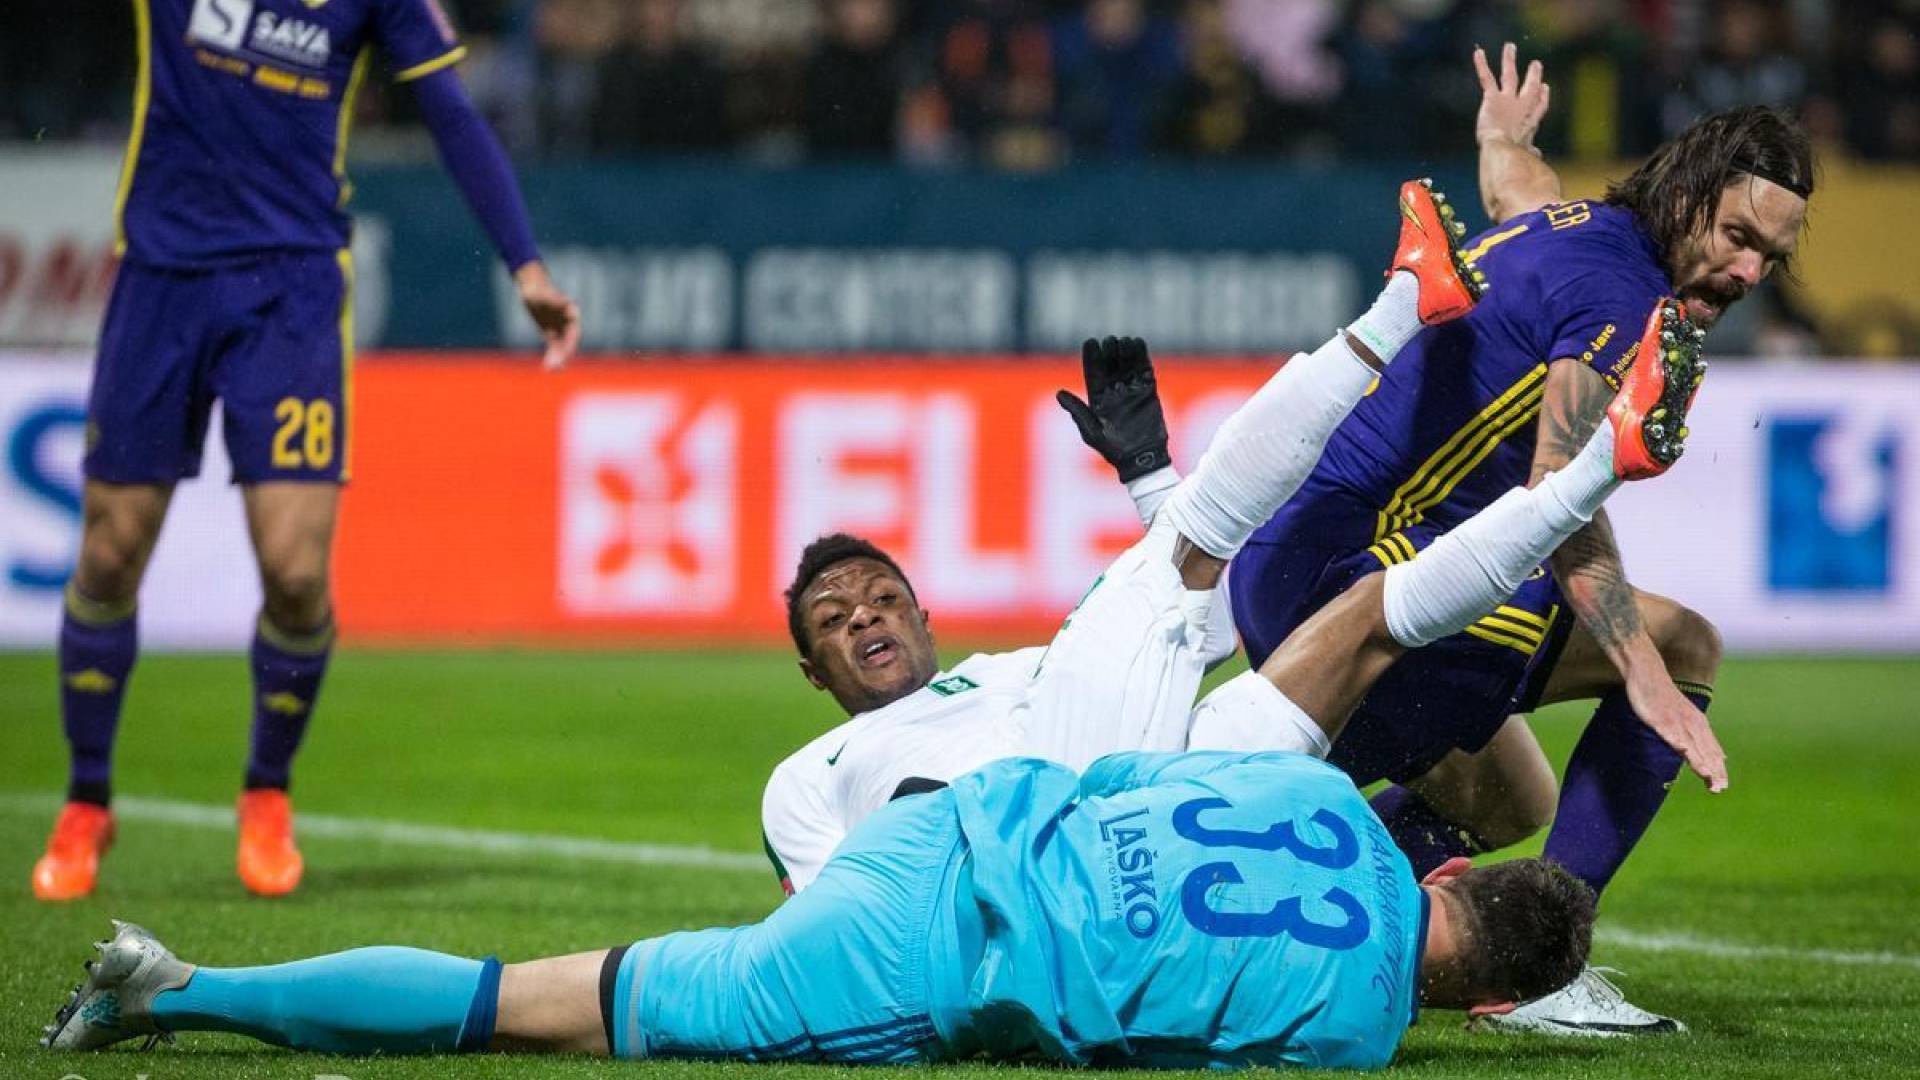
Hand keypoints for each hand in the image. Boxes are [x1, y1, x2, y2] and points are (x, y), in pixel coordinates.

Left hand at [514, 261, 580, 369]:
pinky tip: (548, 367)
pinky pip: (553, 347)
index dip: (570, 345)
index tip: (565, 354)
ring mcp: (560, 329)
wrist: (531, 288)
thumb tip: (567, 302)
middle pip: (568, 343)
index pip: (574, 334)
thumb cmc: (539, 290)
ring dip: (557, 359)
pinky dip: (551, 357)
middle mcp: (568, 324)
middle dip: (563, 356)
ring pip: (561, 348)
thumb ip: (556, 300)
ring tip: (550, 370)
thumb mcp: (545, 295)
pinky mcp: (551, 333)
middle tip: (556, 367)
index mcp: (571, 315)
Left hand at [1056, 336, 1171, 482]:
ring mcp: (1132, 392)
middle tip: (1110, 341)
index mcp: (1098, 400)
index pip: (1093, 374)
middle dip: (1110, 352)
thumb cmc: (1113, 450)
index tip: (1091, 342)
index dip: (1092, 358)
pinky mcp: (1148, 393)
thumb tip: (1059, 394)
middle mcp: (1114, 393)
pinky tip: (1139, 344)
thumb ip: (1078, 412)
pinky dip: (1142, 358)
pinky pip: (1145, 371)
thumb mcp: (1092, 432)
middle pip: (1110, 366)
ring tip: (1124, 341)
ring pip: (1127, 365)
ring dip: (1125, 352)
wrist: (1141, 459)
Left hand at [1473, 43, 1549, 152]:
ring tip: (1509, 47)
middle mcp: (1522, 108)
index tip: (1544, 88)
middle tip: (1536, 64)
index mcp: (1530, 123)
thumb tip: (1538, 156)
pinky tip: (1479, 53)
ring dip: (1509, 60)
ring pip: (1510, 75)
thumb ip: (1531, 153)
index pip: (1540, 106)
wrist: (1502, 149)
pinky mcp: (1493, 98)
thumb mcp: (1525, 155)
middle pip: (1530, 87)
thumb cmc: (1513, 156)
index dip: (1543, 97)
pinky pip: (1487, 78)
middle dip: (1533, 75)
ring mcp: (1508, 100)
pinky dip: (1482, 65)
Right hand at [1624, 671, 1728, 792]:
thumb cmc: (1663, 696)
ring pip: (1692, 746)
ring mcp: (1677, 721)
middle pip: (1705, 751)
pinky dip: (1680, 743)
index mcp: (1698, 724)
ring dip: (1700, 762)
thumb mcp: (1683, 715)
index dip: (1718, 769)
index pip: (1712, 751)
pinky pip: (1672, 733)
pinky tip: (1685, 752)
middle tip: (1719, 789)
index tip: (1722, 787)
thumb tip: (1709, 750)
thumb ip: (1695, 733)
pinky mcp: (1661, 719)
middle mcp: (1692, 724)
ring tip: (1708, 777)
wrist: (1648, 672)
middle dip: (1713, 771)